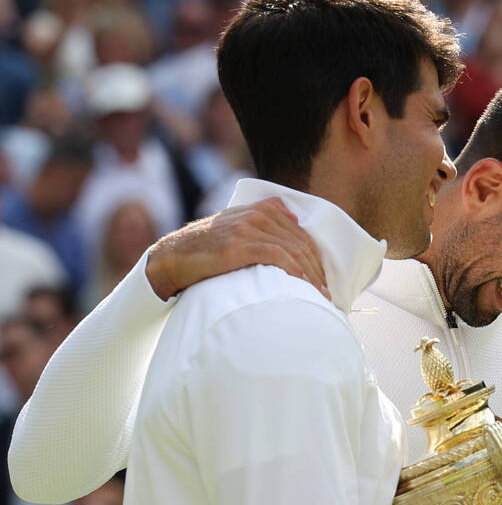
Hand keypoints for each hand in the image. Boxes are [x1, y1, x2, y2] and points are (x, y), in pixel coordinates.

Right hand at [146, 197, 327, 300]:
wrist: (171, 258)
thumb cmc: (206, 250)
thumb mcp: (235, 228)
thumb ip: (261, 224)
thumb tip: (293, 220)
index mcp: (260, 209)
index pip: (299, 233)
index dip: (315, 257)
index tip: (322, 278)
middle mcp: (256, 215)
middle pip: (299, 241)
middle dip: (316, 269)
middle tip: (326, 293)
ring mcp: (246, 228)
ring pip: (292, 248)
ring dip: (310, 274)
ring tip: (319, 295)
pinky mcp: (237, 244)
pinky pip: (276, 255)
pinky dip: (294, 270)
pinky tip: (303, 285)